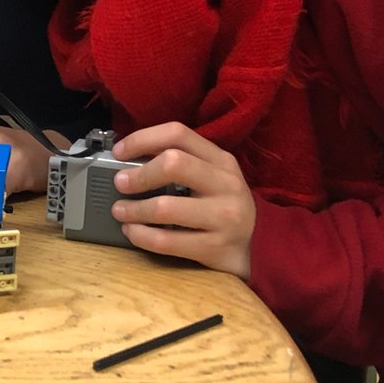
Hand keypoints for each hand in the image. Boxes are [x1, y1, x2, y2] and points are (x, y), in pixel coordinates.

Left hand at [109, 123, 255, 278]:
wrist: (264, 247)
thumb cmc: (225, 206)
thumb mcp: (214, 177)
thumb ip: (183, 162)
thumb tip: (130, 158)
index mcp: (221, 160)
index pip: (178, 134)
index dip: (142, 139)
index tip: (119, 151)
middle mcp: (225, 184)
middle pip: (173, 164)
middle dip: (138, 174)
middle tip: (120, 184)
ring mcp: (223, 217)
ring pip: (165, 207)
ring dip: (133, 210)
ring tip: (120, 211)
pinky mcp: (215, 248)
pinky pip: (167, 241)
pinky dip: (141, 236)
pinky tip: (132, 232)